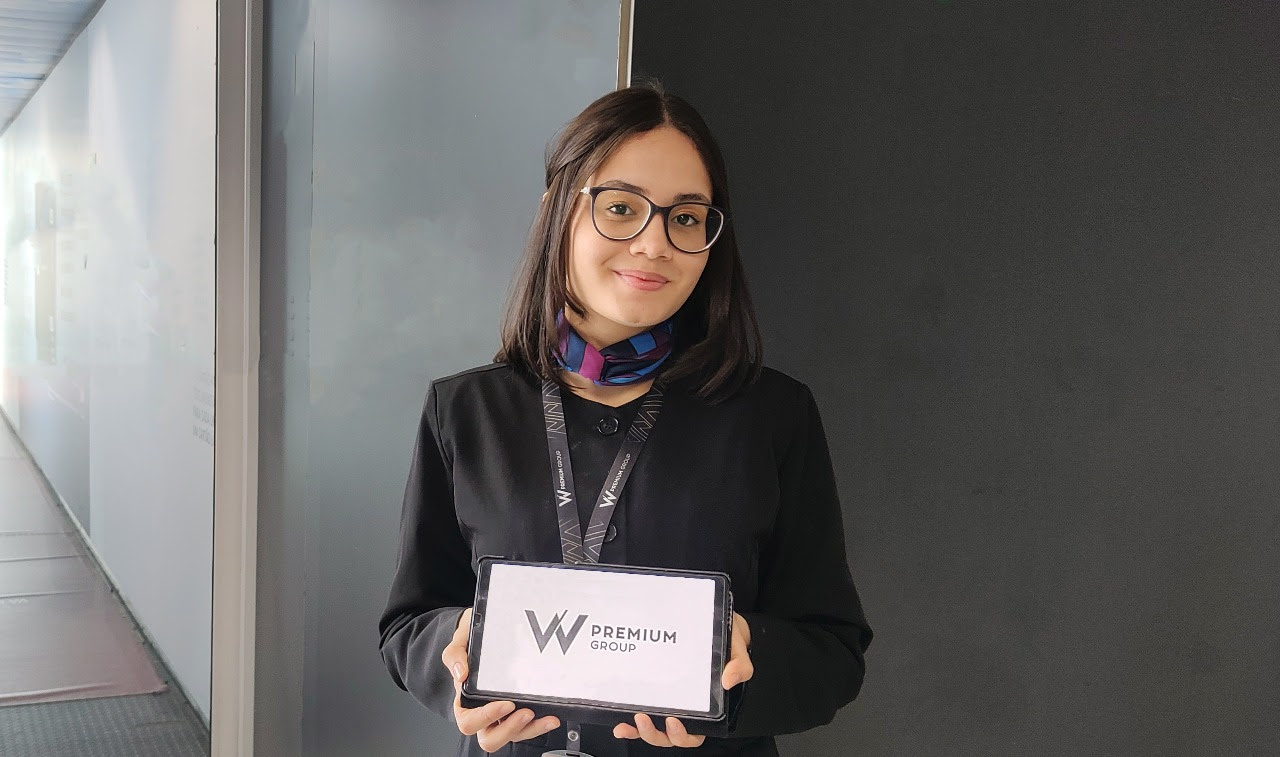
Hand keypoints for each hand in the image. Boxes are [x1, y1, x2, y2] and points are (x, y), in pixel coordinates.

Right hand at [442, 608, 559, 752]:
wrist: (493, 632)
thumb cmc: (474, 642)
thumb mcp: (460, 642)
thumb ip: (455, 655)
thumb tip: (461, 674)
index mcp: (466, 702)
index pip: (469, 722)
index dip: (486, 718)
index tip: (505, 704)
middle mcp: (484, 713)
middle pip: (490, 738)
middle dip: (509, 730)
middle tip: (525, 712)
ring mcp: (504, 715)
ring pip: (514, 735)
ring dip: (530, 730)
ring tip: (544, 716)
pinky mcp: (521, 711)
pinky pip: (529, 727)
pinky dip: (541, 725)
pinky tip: (551, 717)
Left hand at [613, 612, 753, 746]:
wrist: (716, 622)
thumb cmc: (727, 641)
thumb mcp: (737, 650)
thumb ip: (740, 665)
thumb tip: (729, 679)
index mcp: (706, 706)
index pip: (694, 732)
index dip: (682, 735)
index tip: (674, 721)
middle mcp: (685, 708)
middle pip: (669, 736)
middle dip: (655, 734)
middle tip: (645, 719)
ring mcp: (668, 700)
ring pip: (654, 728)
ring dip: (640, 730)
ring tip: (633, 718)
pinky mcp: (654, 690)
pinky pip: (641, 711)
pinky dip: (629, 723)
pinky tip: (620, 720)